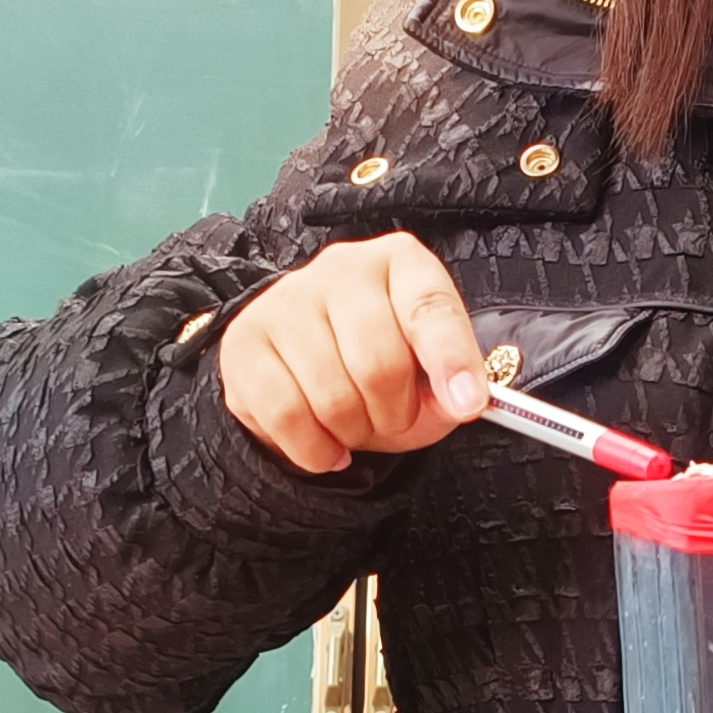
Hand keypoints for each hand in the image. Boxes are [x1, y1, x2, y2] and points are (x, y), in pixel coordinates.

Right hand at [218, 232, 487, 474]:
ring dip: (352, 433)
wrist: (301, 365)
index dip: (451, 361)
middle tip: (391, 420)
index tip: (467, 405)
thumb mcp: (426, 379)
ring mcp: (286, 300)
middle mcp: (341, 268)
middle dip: (394, 414)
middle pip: (379, 363)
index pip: (430, 309)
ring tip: (353, 425)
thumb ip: (449, 392)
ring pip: (332, 396)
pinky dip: (315, 450)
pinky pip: (287, 415)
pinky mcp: (244, 341)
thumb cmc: (377, 366)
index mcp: (400, 262)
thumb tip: (458, 405)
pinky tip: (323, 446)